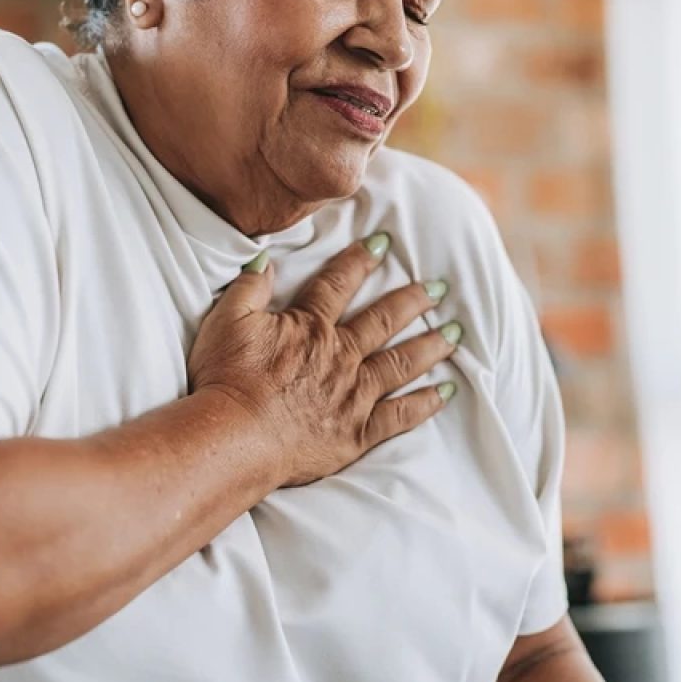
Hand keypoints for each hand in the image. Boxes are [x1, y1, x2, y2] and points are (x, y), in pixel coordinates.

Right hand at [187, 232, 460, 487]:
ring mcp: (353, 395)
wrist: (234, 438)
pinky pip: (399, 416)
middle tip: (437, 288)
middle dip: (412, 301)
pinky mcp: (356, 433)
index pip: (339, 284)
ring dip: (430, 346)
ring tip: (453, 333)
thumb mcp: (227, 320)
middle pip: (384, 321)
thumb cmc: (226, 380)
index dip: (361, 260)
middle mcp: (340, 356)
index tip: (384, 243)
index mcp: (310, 327)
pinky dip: (425, 404)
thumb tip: (265, 259)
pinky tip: (446, 393)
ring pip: (400, 363)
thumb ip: (249, 287)